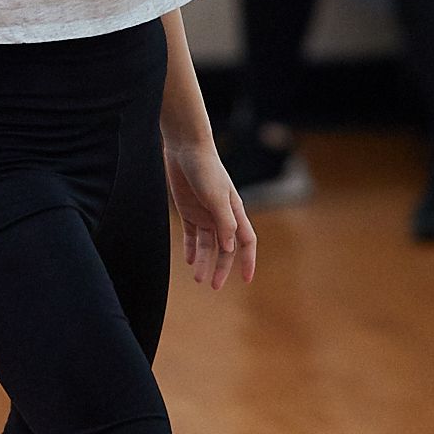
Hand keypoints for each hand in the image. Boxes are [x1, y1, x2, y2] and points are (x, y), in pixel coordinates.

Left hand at [165, 141, 256, 289]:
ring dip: (204, 262)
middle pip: (225, 248)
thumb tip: (230, 249)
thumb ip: (225, 222)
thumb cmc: (206, 169)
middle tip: (214, 286)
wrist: (185, 147)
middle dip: (221, 268)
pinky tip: (189, 261)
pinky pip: (191, 235)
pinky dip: (191, 249)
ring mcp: (204, 213)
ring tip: (198, 279)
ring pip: (207, 245)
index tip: (247, 280)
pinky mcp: (188, 210)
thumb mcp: (217, 197)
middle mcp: (221, 216)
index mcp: (235, 211)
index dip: (248, 260)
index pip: (246, 242)